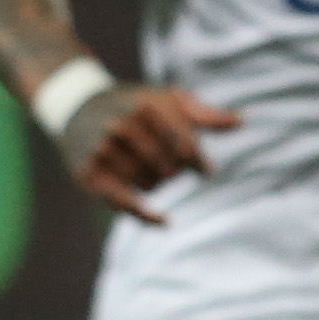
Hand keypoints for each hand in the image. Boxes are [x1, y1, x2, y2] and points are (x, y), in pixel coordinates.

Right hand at [61, 82, 239, 221]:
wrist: (78, 107)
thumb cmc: (134, 105)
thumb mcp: (167, 99)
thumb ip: (203, 114)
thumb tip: (240, 123)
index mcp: (144, 107)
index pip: (185, 147)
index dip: (198, 162)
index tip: (203, 168)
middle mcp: (121, 128)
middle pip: (170, 168)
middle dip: (175, 170)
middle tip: (167, 164)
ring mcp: (103, 152)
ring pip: (151, 184)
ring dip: (156, 181)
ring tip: (145, 166)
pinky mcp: (91, 175)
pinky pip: (124, 203)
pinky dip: (146, 215)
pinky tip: (165, 220)